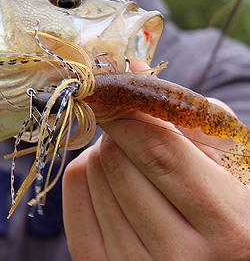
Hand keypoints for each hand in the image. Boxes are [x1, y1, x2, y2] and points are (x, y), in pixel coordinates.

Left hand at [63, 62, 249, 259]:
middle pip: (119, 162)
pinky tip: (108, 176)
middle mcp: (184, 258)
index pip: (158, 151)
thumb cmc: (233, 207)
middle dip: (120, 133)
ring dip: (103, 153)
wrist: (216, 260)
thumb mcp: (235, 164)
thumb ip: (188, 116)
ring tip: (133, 161)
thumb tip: (132, 66)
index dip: (130, 112)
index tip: (118, 92)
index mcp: (232, 228)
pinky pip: (73, 201)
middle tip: (135, 132)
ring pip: (92, 177)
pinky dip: (84, 174)